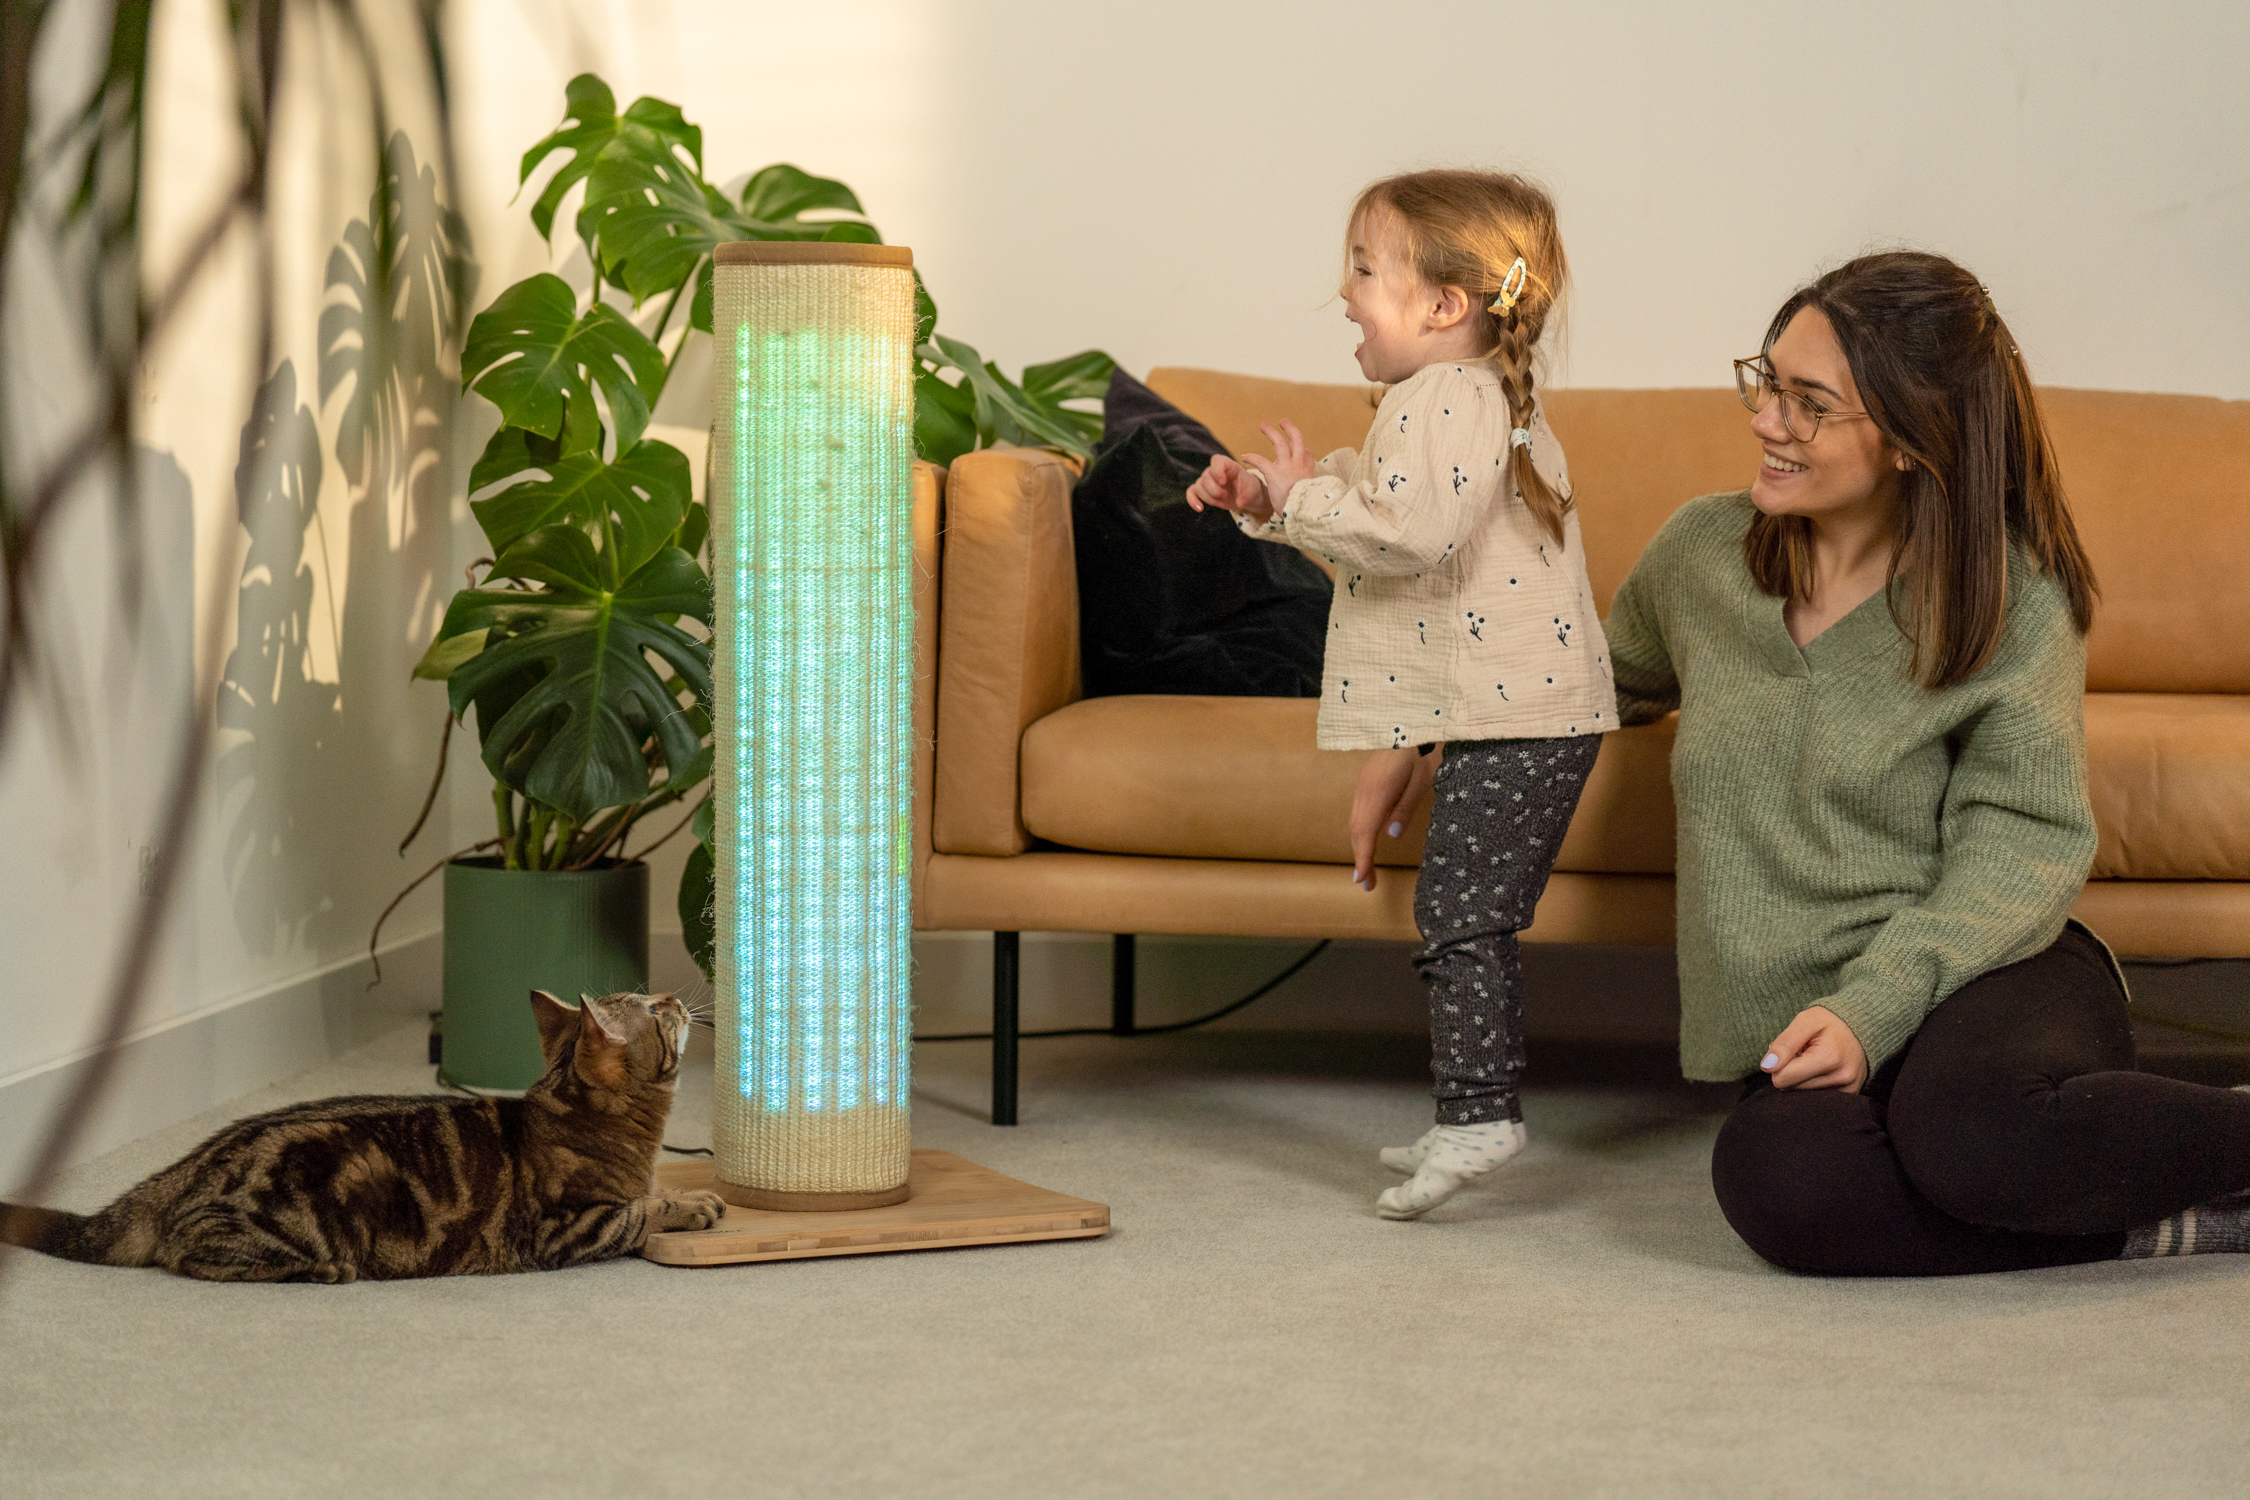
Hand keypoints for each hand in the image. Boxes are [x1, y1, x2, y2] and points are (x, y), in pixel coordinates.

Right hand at [1185, 453, 1273, 521]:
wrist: (1245, 496)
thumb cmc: (1248, 488)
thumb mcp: (1252, 491)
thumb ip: (1246, 495)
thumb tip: (1239, 503)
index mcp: (1227, 465)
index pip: (1216, 461)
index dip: (1217, 470)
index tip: (1223, 482)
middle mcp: (1215, 470)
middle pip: (1206, 476)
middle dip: (1214, 489)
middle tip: (1225, 495)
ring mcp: (1207, 480)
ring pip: (1199, 486)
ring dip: (1209, 497)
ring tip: (1222, 501)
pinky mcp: (1203, 491)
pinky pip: (1191, 492)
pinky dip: (1193, 500)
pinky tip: (1200, 508)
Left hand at [1242, 420, 1314, 518]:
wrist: (1305, 510)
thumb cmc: (1308, 509)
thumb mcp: (1312, 498)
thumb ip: (1309, 494)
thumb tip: (1309, 501)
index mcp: (1307, 474)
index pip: (1308, 457)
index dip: (1306, 452)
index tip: (1304, 450)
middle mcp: (1298, 466)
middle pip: (1297, 440)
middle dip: (1289, 429)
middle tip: (1282, 421)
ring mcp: (1287, 467)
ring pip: (1279, 443)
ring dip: (1271, 433)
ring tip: (1263, 425)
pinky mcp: (1274, 474)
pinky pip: (1260, 461)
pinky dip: (1251, 457)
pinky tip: (1243, 456)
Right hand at [1349, 746, 1438, 890]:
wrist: (1407, 723)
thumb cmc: (1420, 751)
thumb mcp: (1421, 781)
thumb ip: (1406, 808)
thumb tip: (1391, 836)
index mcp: (1379, 792)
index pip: (1366, 832)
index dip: (1363, 858)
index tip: (1363, 880)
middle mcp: (1365, 791)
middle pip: (1356, 831)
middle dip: (1360, 859)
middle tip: (1367, 884)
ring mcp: (1362, 786)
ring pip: (1354, 823)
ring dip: (1358, 847)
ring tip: (1366, 870)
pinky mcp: (1364, 783)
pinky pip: (1357, 813)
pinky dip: (1359, 833)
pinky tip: (1366, 842)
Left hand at [1760, 1005, 1867, 1091]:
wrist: (1863, 1029)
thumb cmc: (1830, 1023)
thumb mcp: (1806, 1021)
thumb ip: (1784, 1043)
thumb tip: (1767, 1067)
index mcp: (1829, 1058)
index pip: (1783, 1078)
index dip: (1778, 1064)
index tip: (1791, 1051)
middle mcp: (1841, 1079)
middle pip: (1791, 1088)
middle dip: (1790, 1071)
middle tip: (1804, 1054)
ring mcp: (1847, 1090)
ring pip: (1801, 1095)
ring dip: (1801, 1079)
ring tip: (1814, 1061)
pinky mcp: (1849, 1096)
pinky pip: (1815, 1099)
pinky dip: (1813, 1085)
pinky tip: (1822, 1071)